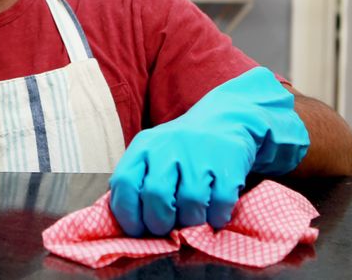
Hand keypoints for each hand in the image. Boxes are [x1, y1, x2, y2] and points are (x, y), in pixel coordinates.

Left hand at [108, 67, 308, 236]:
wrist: (224, 121)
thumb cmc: (180, 151)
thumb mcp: (151, 156)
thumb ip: (138, 184)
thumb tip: (132, 225)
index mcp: (143, 147)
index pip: (124, 183)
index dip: (128, 214)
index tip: (138, 229)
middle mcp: (168, 147)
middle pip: (156, 195)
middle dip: (159, 223)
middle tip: (166, 228)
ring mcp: (199, 153)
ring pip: (190, 203)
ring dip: (190, 222)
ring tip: (192, 218)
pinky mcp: (227, 162)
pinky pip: (220, 203)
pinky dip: (216, 217)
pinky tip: (214, 213)